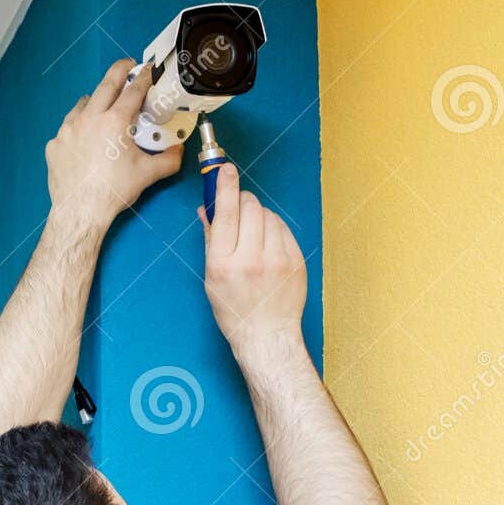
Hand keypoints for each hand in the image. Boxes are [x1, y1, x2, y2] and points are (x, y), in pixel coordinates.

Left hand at [44, 58, 183, 233]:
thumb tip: (178, 151)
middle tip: (128, 68)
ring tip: (103, 108)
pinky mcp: (55, 143)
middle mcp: (89, 118)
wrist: (80, 212)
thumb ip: (168, 159)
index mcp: (115, 121)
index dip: (144, 76)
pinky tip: (84, 139)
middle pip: (107, 83)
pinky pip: (68, 128)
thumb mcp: (147, 174)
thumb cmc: (113, 192)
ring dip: (96, 100)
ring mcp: (68, 129)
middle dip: (120, 71)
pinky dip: (78, 127)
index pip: (133, 89)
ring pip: (84, 103)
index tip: (148, 70)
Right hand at [200, 164, 307, 348]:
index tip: (226, 169)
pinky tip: (268, 246)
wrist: (266, 335)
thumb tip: (207, 207)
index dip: (225, 186)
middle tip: (239, 211)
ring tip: (254, 237)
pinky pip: (283, 229)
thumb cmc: (234, 310)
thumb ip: (211, 239)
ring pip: (268, 215)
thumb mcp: (212, 278)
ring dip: (259, 217)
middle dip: (242, 203)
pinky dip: (274, 230)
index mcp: (223, 264)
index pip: (225, 213)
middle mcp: (250, 259)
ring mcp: (276, 260)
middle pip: (249, 207)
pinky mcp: (295, 260)